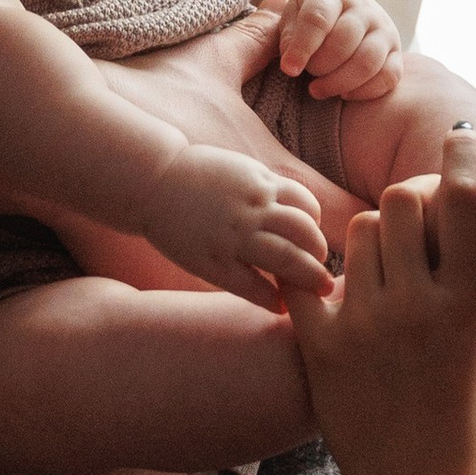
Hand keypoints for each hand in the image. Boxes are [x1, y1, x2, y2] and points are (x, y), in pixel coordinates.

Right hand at [136, 137, 333, 306]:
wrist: (152, 181)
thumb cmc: (193, 176)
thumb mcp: (238, 169)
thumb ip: (264, 186)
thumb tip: (292, 204)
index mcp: (260, 183)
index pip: (307, 205)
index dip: (315, 224)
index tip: (311, 239)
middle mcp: (252, 209)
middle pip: (305, 233)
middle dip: (319, 255)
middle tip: (323, 273)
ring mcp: (234, 236)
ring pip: (287, 258)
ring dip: (306, 277)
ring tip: (313, 290)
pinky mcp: (213, 260)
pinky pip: (252, 285)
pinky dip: (271, 298)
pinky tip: (277, 305)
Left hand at [264, 0, 402, 100]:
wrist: (342, 6)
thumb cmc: (310, 17)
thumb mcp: (290, 17)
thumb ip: (284, 37)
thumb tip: (292, 62)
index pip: (318, 18)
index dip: (302, 47)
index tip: (288, 69)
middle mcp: (363, 9)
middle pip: (345, 40)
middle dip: (320, 65)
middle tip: (306, 75)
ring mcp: (384, 30)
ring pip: (368, 61)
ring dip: (339, 82)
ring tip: (318, 90)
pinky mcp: (396, 53)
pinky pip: (389, 76)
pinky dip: (365, 91)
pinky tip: (343, 94)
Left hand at [289, 134, 475, 474]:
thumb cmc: (469, 434)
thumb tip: (475, 266)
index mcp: (469, 304)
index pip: (464, 202)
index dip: (462, 159)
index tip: (458, 142)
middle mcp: (416, 305)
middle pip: (400, 202)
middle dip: (409, 201)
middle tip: (411, 219)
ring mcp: (364, 323)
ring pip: (355, 233)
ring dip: (370, 239)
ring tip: (378, 270)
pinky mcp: (321, 345)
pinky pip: (309, 280)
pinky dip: (318, 277)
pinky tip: (331, 289)